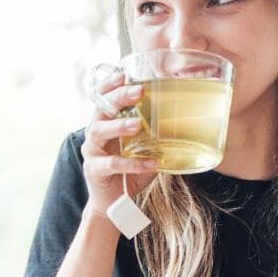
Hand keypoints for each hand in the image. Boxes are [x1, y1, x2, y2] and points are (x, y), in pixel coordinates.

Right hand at [81, 73, 157, 216]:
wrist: (113, 204)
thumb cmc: (129, 171)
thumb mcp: (143, 148)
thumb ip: (154, 133)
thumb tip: (185, 118)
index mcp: (104, 124)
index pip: (102, 98)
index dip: (110, 84)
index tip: (123, 72)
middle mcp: (94, 135)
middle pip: (100, 109)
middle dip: (118, 97)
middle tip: (138, 91)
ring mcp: (92, 153)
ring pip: (99, 132)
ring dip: (119, 126)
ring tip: (137, 124)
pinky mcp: (94, 171)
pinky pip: (112, 164)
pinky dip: (132, 163)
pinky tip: (150, 163)